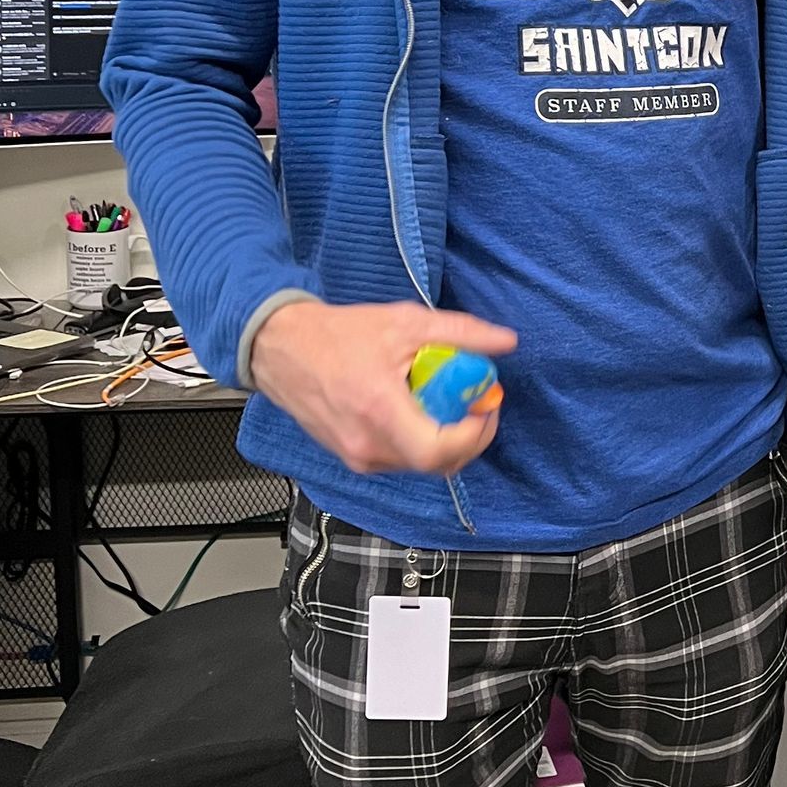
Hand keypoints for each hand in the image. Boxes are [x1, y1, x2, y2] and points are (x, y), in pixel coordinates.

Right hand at [251, 299, 518, 476]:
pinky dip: (420, 440)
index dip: (475, 435)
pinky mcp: (351, 458)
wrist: (281, 348)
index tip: (487, 406)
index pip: (439, 451)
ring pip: (420, 464)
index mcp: (380, 412)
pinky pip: (400, 459)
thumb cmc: (338, 334)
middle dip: (468, 437)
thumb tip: (506, 342)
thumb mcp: (405, 322)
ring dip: (445, 439)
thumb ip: (460, 333)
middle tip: (478, 404)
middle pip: (437, 463)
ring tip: (448, 401)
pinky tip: (419, 409)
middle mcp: (367, 445)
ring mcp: (357, 457)